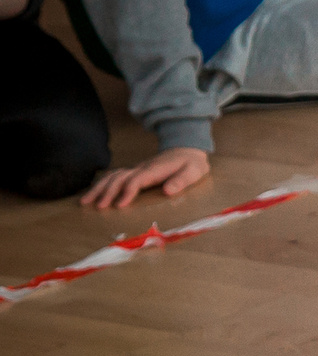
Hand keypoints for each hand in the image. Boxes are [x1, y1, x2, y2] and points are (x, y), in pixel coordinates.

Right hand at [81, 146, 208, 210]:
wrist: (187, 148)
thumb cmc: (191, 163)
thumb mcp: (194, 171)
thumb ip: (182, 181)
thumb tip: (168, 191)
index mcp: (155, 170)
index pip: (136, 180)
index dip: (127, 192)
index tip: (119, 206)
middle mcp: (142, 168)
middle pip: (119, 178)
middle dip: (106, 192)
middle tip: (97, 207)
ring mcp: (137, 169)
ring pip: (112, 176)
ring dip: (98, 188)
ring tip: (85, 201)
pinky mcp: (135, 171)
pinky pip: (114, 176)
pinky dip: (102, 184)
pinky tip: (93, 193)